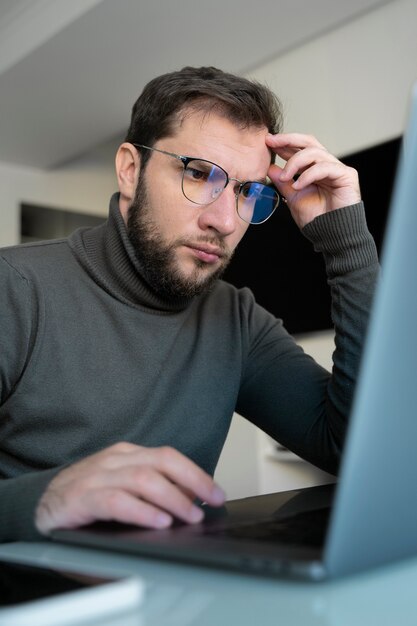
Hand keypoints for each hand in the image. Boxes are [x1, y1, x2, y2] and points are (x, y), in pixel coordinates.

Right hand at [35, 442, 224, 534]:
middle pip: (161, 461)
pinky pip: (115, 501)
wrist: (40, 504)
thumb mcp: (124, 489)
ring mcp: (97, 477)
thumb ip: (153, 491)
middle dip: (192, 480)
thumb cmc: (87, 499)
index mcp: (127, 455)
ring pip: (142, 478)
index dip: (196, 473)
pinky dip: (140, 511)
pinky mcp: (81, 498)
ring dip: (172, 498)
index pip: (168, 456)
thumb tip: (191, 502)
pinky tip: (158, 522)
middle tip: (212, 501)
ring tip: (190, 516)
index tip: (218, 493)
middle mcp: (114, 461)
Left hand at [266, 133, 360, 227]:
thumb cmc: (316, 219)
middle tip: (272, 141)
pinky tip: (298, 185)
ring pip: (315, 153)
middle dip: (288, 140)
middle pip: (309, 142)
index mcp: (314, 169)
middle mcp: (327, 165)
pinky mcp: (347, 175)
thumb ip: (284, 183)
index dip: (284, 143)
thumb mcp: (294, 198)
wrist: (331, 235)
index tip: (267, 141)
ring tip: (284, 177)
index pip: (299, 149)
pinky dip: (308, 175)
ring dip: (295, 162)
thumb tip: (270, 168)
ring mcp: (337, 169)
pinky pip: (325, 167)